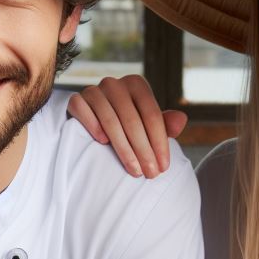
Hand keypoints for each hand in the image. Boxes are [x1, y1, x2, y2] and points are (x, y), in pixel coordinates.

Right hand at [68, 75, 186, 177]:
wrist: (95, 119)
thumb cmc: (127, 123)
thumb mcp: (148, 123)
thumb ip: (165, 124)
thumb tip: (182, 119)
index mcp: (137, 85)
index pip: (152, 115)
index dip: (160, 143)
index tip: (164, 167)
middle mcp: (115, 83)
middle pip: (133, 120)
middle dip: (144, 150)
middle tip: (150, 174)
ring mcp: (94, 90)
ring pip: (110, 120)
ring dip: (124, 149)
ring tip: (134, 170)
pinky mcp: (76, 99)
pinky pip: (83, 110)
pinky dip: (93, 125)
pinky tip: (103, 143)